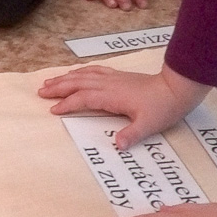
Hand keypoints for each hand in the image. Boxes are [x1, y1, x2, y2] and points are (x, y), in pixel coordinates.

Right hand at [38, 63, 208, 149]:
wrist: (176, 88)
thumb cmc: (163, 107)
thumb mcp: (149, 125)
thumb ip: (132, 134)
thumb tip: (117, 145)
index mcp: (111, 96)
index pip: (83, 98)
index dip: (67, 103)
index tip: (53, 110)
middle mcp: (108, 84)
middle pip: (77, 83)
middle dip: (58, 87)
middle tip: (41, 91)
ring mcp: (113, 78)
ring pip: (83, 75)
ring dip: (65, 78)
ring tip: (50, 81)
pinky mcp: (118, 76)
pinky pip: (93, 71)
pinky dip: (80, 71)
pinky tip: (76, 73)